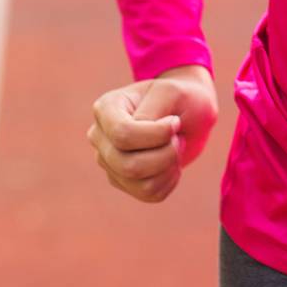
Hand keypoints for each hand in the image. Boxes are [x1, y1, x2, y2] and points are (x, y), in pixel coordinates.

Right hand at [86, 64, 217, 202]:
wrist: (187, 114)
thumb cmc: (179, 98)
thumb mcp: (172, 93)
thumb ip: (152, 112)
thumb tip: (133, 143)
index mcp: (106, 108)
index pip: (122, 134)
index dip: (156, 134)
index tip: (176, 122)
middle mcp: (100, 137)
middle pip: (128, 165)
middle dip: (166, 154)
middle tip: (178, 136)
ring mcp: (109, 162)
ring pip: (140, 184)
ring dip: (169, 166)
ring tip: (175, 146)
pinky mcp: (122, 181)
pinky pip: (149, 194)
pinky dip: (170, 179)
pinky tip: (172, 162)